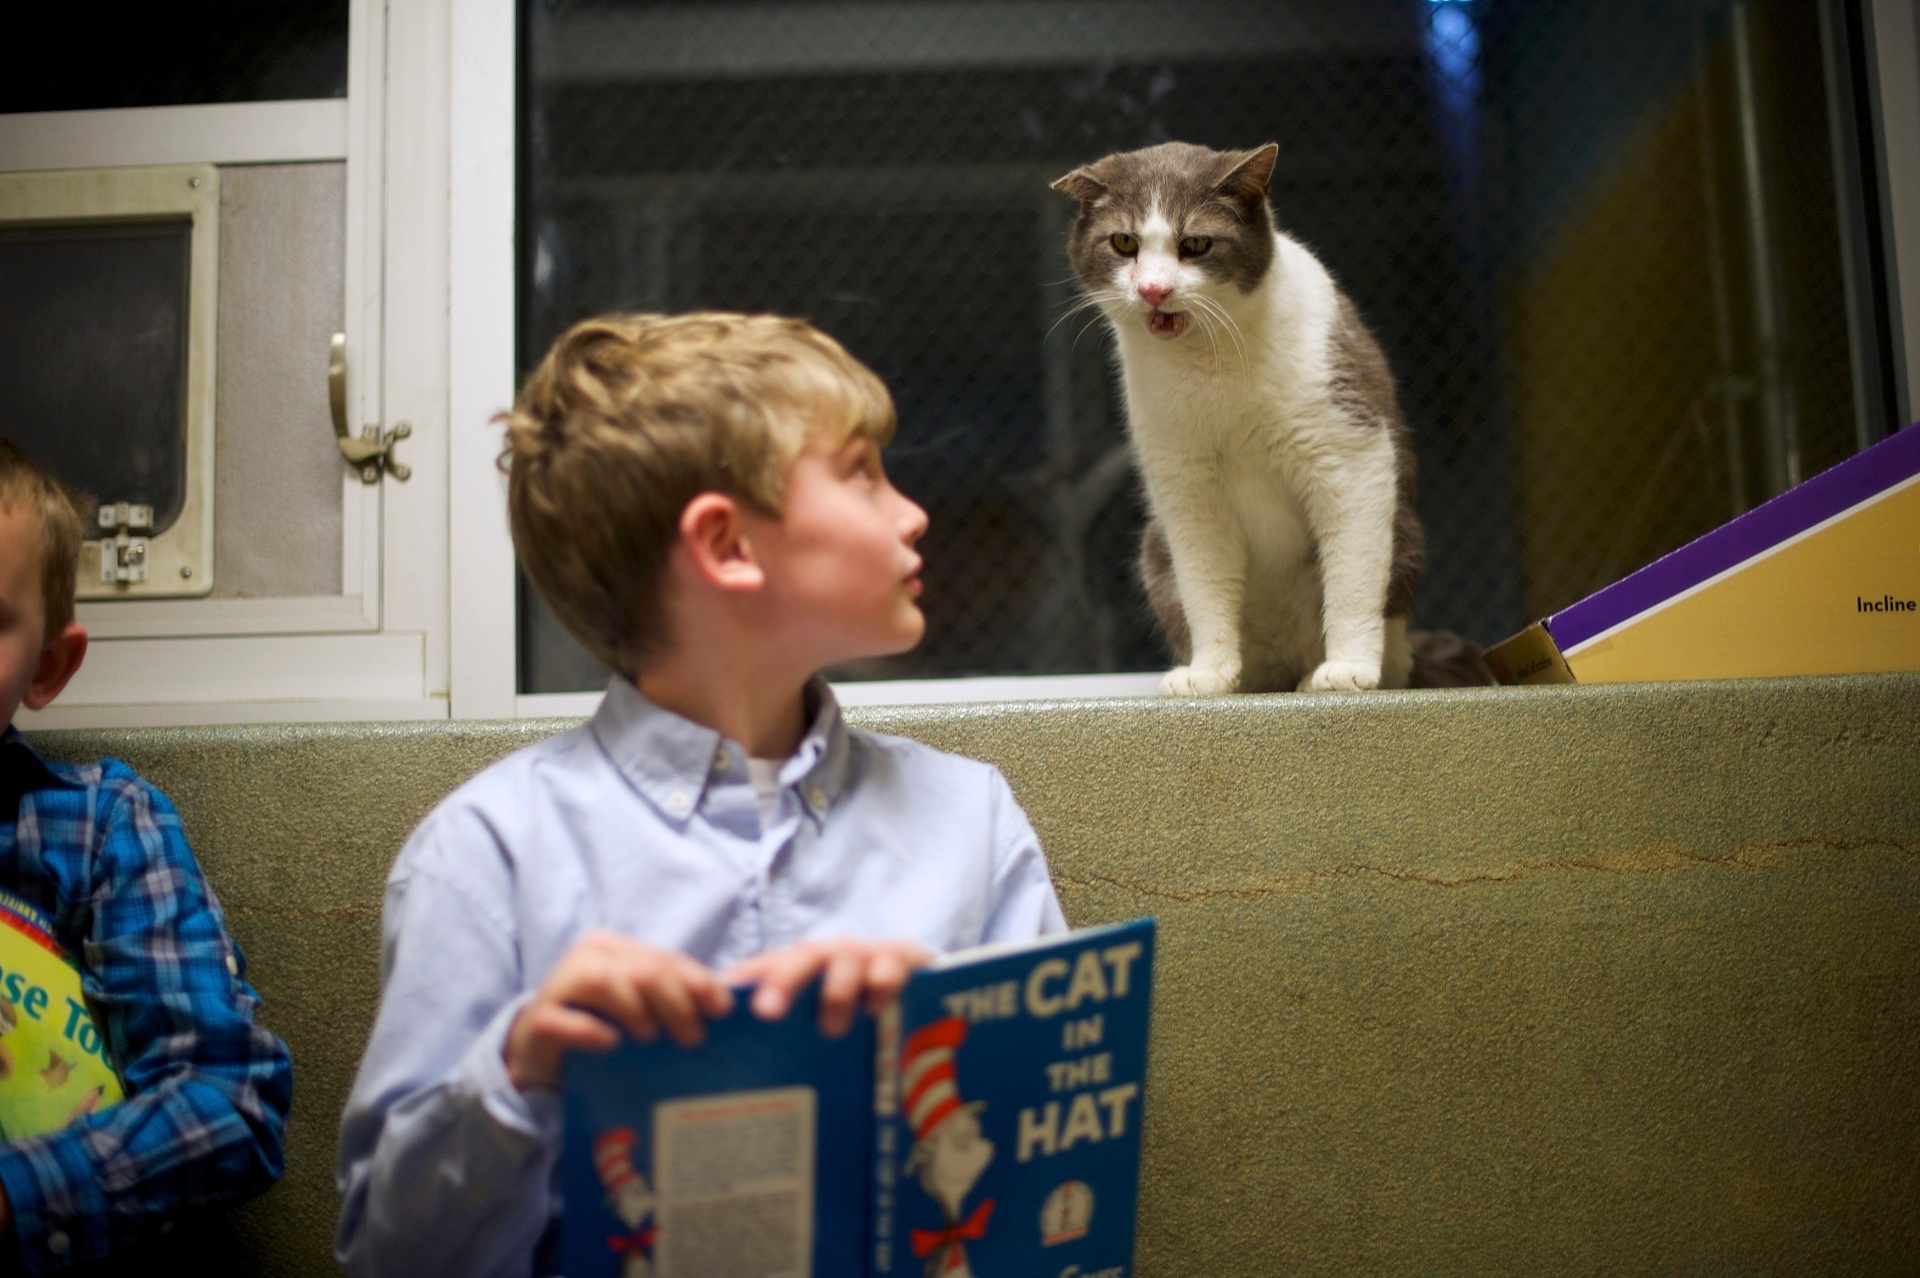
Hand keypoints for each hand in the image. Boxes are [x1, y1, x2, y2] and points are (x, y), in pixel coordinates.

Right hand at [504, 931, 733, 1091]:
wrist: (541, 1050)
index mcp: (616, 947)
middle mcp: (589, 956)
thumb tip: (723, 1005)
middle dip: (676, 1003)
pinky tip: (611, 1045)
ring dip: (636, 1012)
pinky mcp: (538, 1019)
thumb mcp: (638, 1005)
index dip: (699, 983)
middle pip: (643, 970)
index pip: (666, 959)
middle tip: (693, 1038)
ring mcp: (559, 984)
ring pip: (606, 983)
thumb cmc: (599, 1023)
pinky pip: (565, 1021)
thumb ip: (672, 997)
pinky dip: (592, 1032)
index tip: (723, 1010)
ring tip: (651, 1039)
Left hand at [724, 937, 933, 1037]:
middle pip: (803, 957)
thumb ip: (783, 1032)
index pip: (767, 966)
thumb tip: (731, 1065)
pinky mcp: (905, 961)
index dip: (746, 980)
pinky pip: (892, 967)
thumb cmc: (857, 1012)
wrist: (921, 988)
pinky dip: (882, 985)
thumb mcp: (816, 1020)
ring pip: (847, 959)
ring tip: (831, 1028)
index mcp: (804, 967)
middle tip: (767, 1011)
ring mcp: (869, 955)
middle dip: (784, 979)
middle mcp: (833, 956)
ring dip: (836, 990)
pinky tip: (876, 1011)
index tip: (726, 1004)